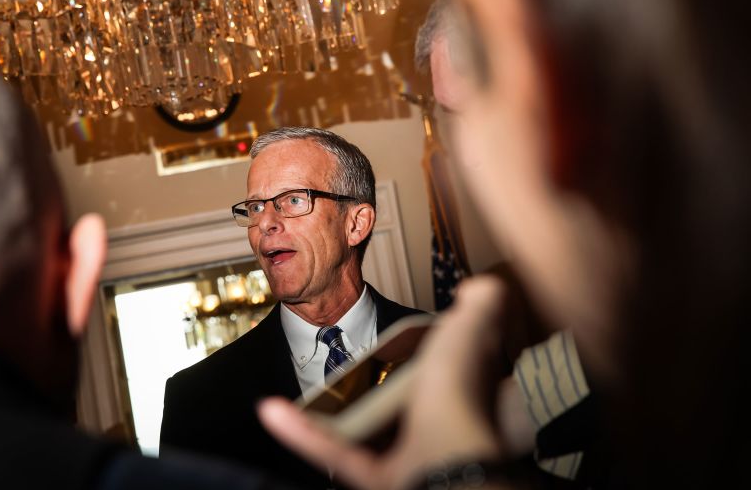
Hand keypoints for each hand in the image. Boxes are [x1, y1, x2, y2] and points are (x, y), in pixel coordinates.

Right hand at [258, 276, 511, 489]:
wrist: (443, 461)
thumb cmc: (457, 395)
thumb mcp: (470, 332)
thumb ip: (480, 306)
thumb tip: (483, 286)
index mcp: (456, 391)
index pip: (446, 371)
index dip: (430, 354)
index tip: (402, 339)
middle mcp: (433, 425)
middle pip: (400, 404)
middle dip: (373, 386)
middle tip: (347, 365)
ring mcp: (403, 454)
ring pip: (364, 433)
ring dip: (329, 412)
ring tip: (306, 390)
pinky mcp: (374, 474)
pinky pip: (332, 452)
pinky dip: (301, 433)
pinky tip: (272, 411)